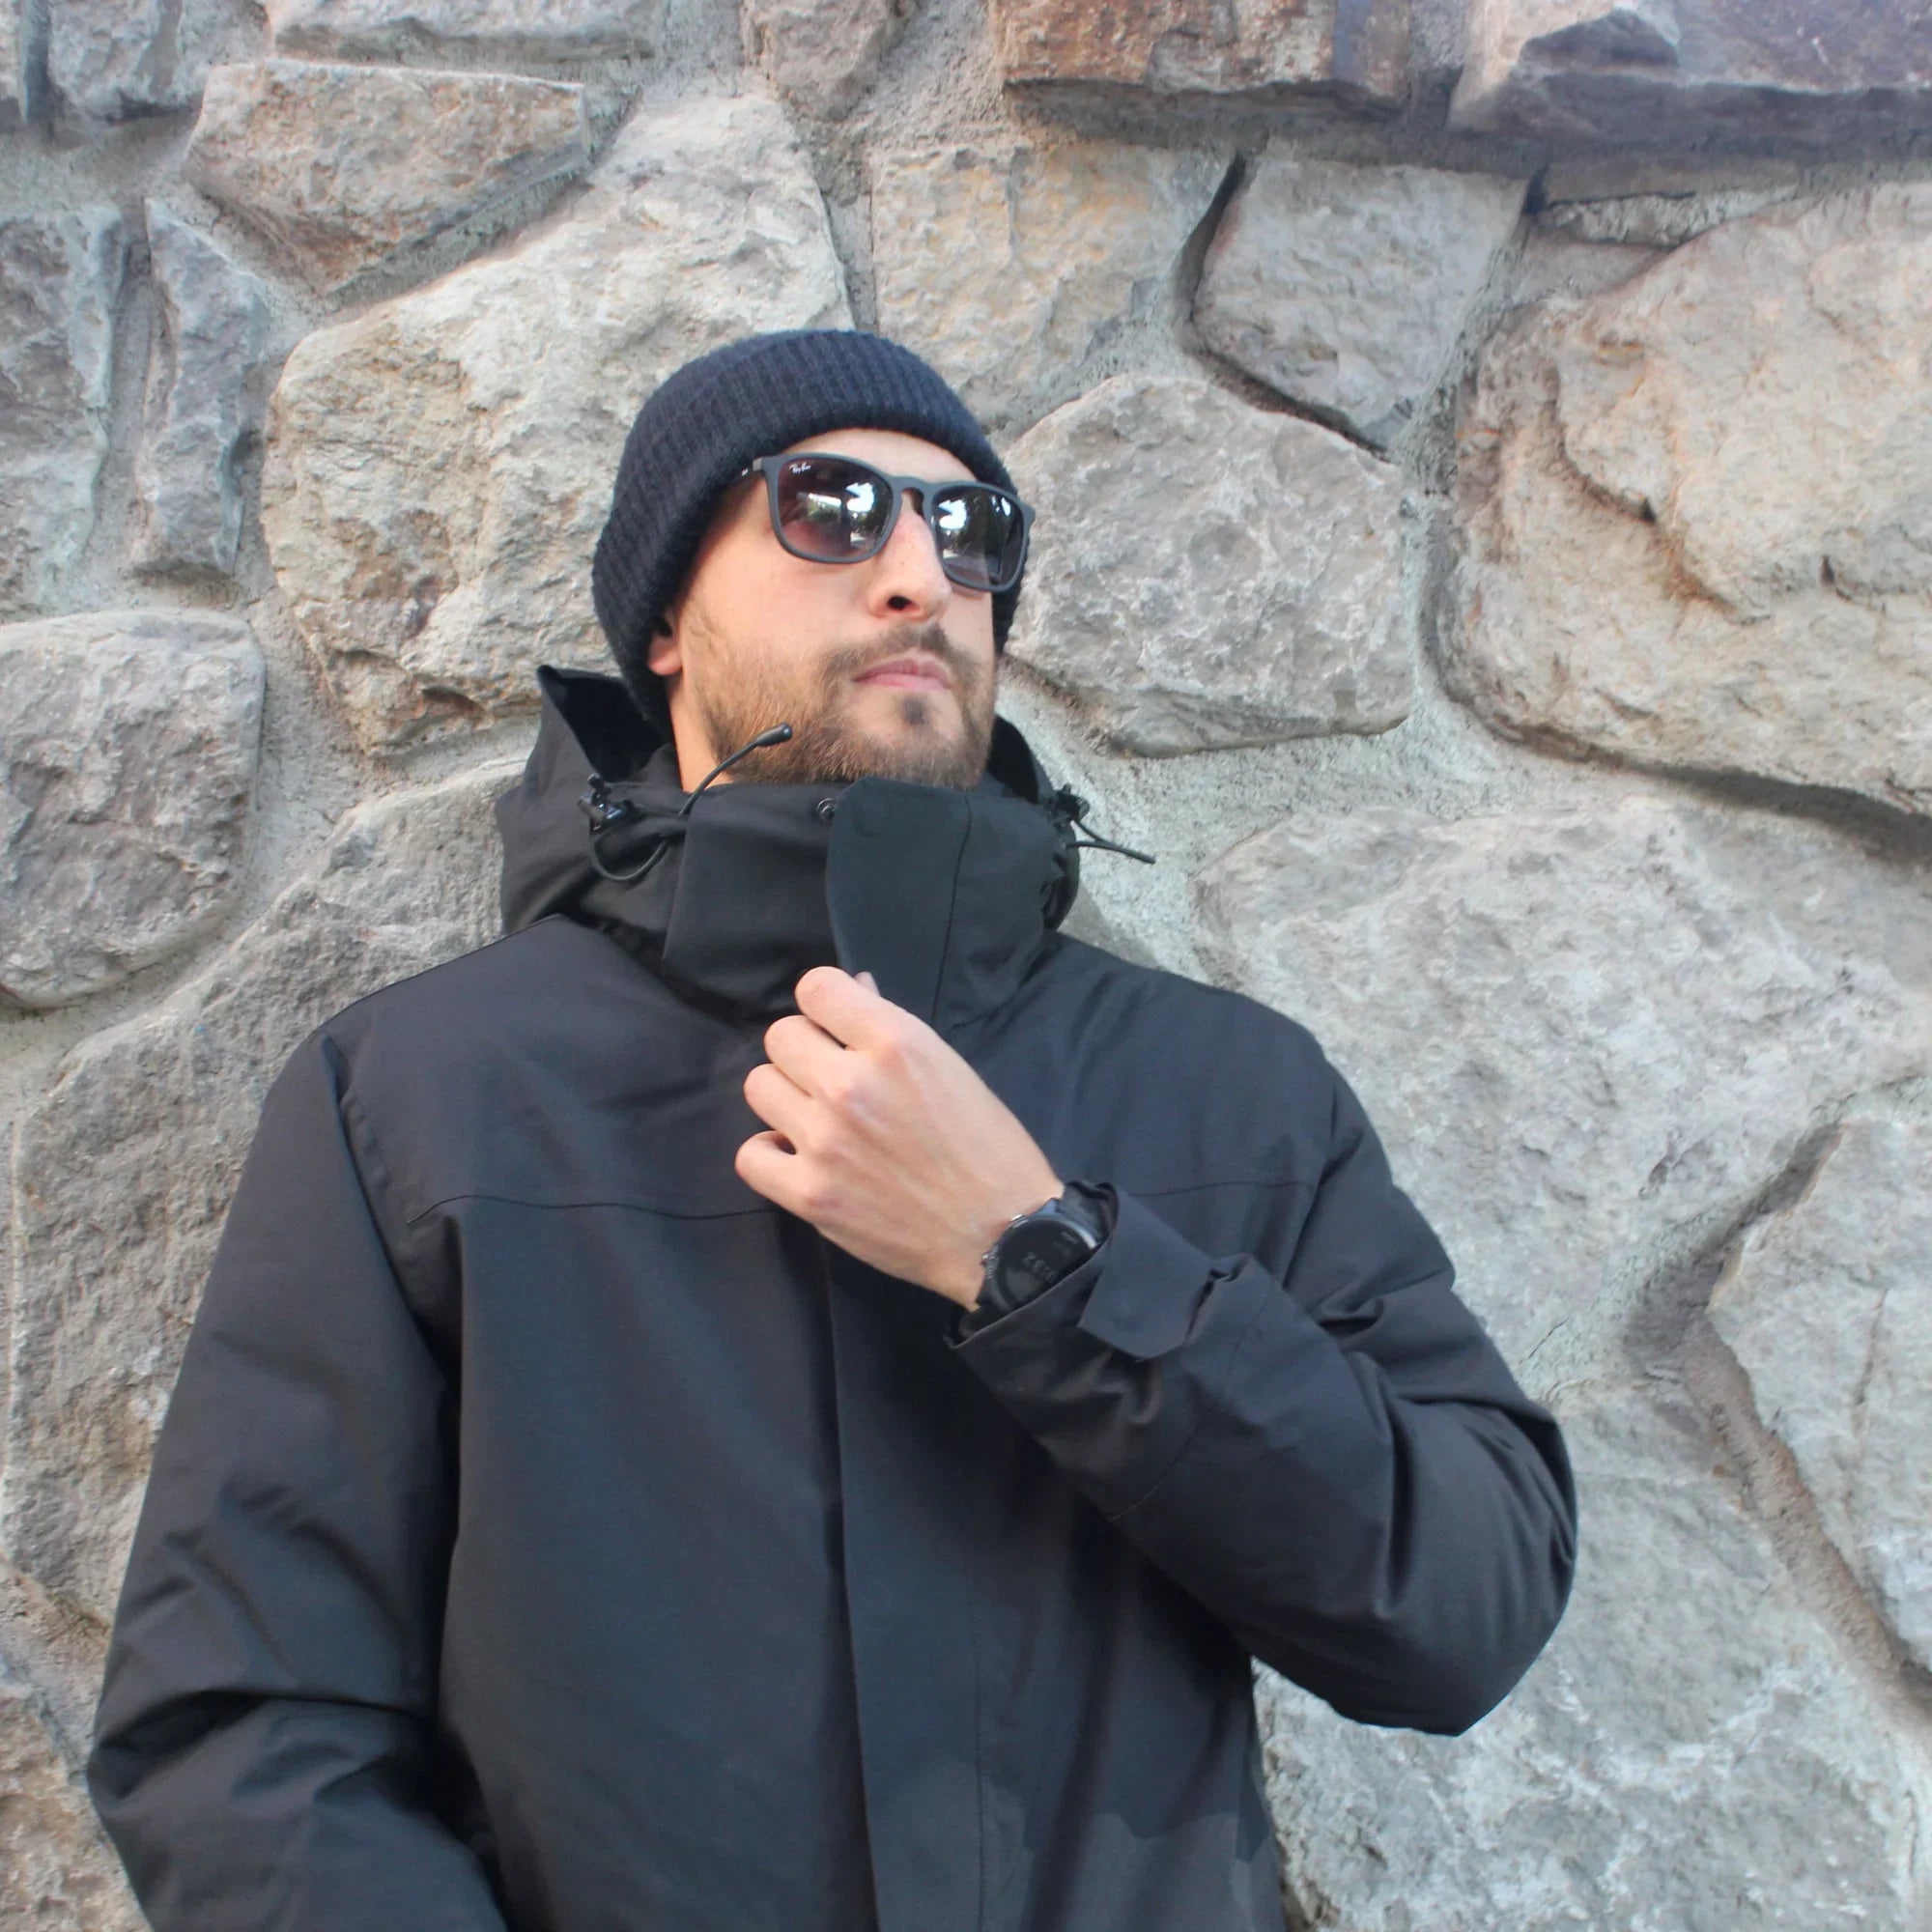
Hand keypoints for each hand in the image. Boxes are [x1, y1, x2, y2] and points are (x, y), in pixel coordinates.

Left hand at [736, 966, 1063, 1307]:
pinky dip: (769, 1154)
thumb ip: (893, 1030)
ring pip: (759, 1086)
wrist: (1002, 1234)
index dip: (825, 1003)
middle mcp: (851, 1084)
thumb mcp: (951, 1068)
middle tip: (831, 1077)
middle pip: (780, 1036)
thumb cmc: (988, 1148)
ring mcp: (824, 1140)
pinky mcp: (810, 1193)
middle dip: (805, 1050)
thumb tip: (855, 991)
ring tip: (815, 1117)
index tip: (837, 1026)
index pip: (816, 987)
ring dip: (785, 1096)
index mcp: (896, 1043)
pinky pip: (750, 1156)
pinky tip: (796, 1156)